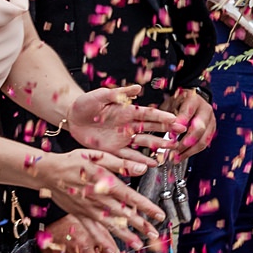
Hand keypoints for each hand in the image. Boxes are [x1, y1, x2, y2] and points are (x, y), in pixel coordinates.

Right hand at [35, 149, 162, 244]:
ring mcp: (88, 210)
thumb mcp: (99, 156)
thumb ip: (122, 164)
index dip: (147, 207)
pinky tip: (110, 250)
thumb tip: (143, 168)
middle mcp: (99, 199)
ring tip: (138, 245)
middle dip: (141, 225)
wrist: (48, 172)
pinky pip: (92, 231)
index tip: (160, 215)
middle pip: (124, 214)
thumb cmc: (74, 161)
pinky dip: (101, 242)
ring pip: (110, 225)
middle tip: (154, 234)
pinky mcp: (79, 215)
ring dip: (125, 236)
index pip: (132, 197)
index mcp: (106, 183)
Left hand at [65, 84, 181, 157]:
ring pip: (144, 143)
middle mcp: (128, 125)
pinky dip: (140, 161)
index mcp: (127, 111)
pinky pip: (129, 157)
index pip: (149, 114)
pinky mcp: (113, 150)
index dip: (163, 117)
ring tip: (172, 149)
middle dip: (167, 131)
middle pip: (152, 129)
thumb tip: (138, 88)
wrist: (71, 117)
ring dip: (158, 146)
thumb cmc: (85, 103)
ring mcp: (122, 138)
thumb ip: (119, 93)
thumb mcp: (100, 95)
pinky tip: (151, 164)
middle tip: (181, 134)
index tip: (176, 119)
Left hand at [167, 87, 215, 155]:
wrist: (191, 100)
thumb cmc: (179, 102)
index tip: (171, 134)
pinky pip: (205, 143)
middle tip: (175, 150)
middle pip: (200, 128)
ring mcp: (211, 121)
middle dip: (187, 141)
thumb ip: (169, 116)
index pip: (188, 112)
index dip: (180, 125)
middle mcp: (205, 110)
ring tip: (177, 157)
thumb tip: (170, 131)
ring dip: (190, 150)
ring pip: (204, 139)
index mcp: (194, 100)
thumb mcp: (170, 103)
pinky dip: (193, 151)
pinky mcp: (212, 130)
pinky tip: (183, 155)